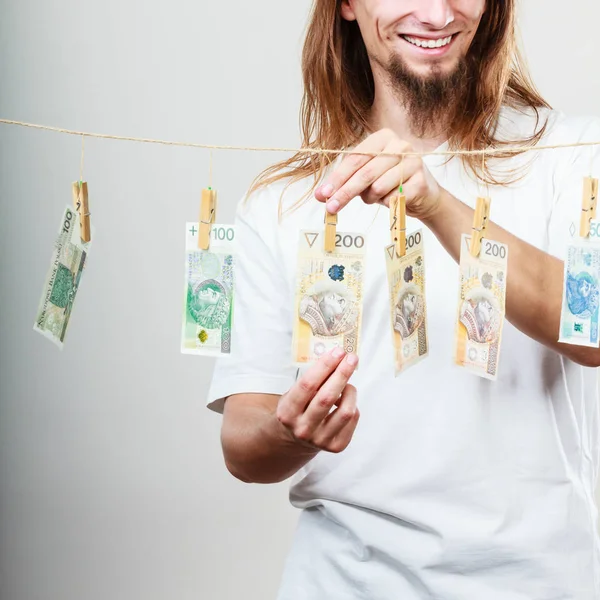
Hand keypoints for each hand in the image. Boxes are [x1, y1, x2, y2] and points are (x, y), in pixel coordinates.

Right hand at [276, 348, 359, 453]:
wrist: (294, 439)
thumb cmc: (297, 408)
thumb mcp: (294, 394)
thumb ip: (313, 381)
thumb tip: (338, 359)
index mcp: (287, 412)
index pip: (307, 385)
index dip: (325, 366)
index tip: (337, 352)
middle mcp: (303, 428)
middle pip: (327, 397)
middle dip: (342, 373)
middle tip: (351, 358)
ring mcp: (320, 440)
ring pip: (345, 411)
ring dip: (350, 391)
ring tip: (348, 383)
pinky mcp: (336, 446)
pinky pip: (352, 419)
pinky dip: (352, 404)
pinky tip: (344, 401)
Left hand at [314, 128, 442, 220]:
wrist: (423, 196)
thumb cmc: (390, 183)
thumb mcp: (365, 179)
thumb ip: (344, 183)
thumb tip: (320, 195)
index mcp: (383, 138)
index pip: (354, 159)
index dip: (337, 178)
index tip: (323, 194)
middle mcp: (400, 146)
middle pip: (364, 173)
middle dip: (345, 193)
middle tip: (331, 208)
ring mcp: (413, 162)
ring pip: (378, 188)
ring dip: (370, 199)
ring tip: (374, 197)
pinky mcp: (421, 182)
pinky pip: (392, 199)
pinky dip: (386, 203)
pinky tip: (392, 199)